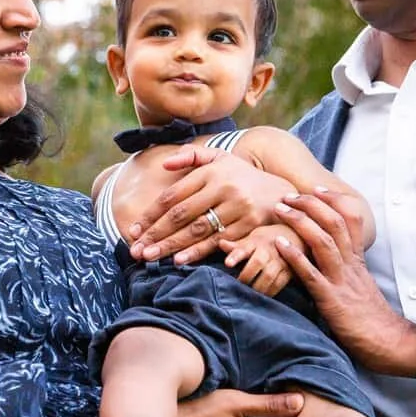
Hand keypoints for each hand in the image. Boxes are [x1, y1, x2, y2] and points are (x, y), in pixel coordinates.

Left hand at [129, 149, 294, 265]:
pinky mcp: (248, 225)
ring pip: (197, 230)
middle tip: (136, 250)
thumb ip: (191, 156)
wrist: (281, 192)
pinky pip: (217, 241)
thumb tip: (165, 164)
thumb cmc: (241, 176)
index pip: (173, 196)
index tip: (134, 230)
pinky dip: (197, 252)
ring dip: (171, 245)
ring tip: (150, 257)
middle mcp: (223, 188)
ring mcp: (237, 207)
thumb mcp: (219, 158)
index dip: (151, 214)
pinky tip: (179, 260)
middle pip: (181, 215)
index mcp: (211, 172)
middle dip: (156, 234)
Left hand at [224, 225, 298, 296]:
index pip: (243, 248)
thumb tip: (220, 243)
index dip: (235, 256)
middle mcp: (268, 250)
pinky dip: (269, 292)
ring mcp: (280, 261)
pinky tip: (262, 296)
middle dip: (246, 276)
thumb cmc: (267, 239)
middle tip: (238, 285)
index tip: (227, 263)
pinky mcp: (289, 271)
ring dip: (257, 287)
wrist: (295, 237)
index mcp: (256, 242)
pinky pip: (279, 284)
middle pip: (257, 262)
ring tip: (249, 294)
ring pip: (268, 276)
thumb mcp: (253, 238)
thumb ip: (237, 245)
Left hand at [273, 189, 415, 376]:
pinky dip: (294, 256)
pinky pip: (311, 273)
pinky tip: (278, 244)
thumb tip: (327, 256)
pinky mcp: (331, 300)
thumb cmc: (371, 317)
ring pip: (324, 241)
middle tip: (291, 195)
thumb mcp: (360, 285)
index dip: (333, 201)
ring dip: (300, 222)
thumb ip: (347, 268)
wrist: (388, 342)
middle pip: (335, 223)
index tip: (315, 189)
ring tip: (281, 209)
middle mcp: (351, 264)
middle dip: (311, 204)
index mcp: (358, 260)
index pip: (351, 220)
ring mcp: (341, 280)